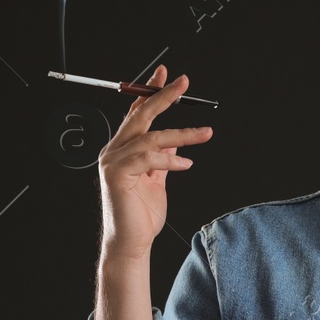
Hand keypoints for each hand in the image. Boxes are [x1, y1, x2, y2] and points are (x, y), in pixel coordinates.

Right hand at [97, 64, 213, 259]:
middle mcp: (114, 151)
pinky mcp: (117, 174)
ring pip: (151, 137)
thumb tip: (175, 139)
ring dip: (182, 134)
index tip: (168, 76)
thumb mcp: (158, 179)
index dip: (151, 92)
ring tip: (205, 133)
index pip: (136, 113)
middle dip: (162, 96)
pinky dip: (170, 160)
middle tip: (183, 82)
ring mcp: (113, 162)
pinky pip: (148, 158)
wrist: (132, 243)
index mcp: (122, 149)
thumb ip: (163, 157)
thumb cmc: (142, 215)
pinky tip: (186, 165)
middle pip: (139, 115)